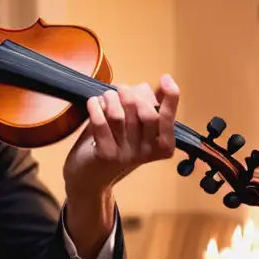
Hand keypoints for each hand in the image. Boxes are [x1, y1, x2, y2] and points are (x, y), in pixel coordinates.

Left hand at [63, 75, 179, 195]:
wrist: (87, 179)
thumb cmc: (113, 147)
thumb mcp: (133, 130)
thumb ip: (145, 109)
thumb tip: (157, 85)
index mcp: (160, 146)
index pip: (168, 120)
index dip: (171, 99)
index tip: (167, 79)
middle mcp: (146, 152)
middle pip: (146, 115)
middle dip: (132, 95)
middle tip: (120, 89)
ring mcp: (125, 155)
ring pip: (121, 116)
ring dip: (111, 99)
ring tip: (105, 96)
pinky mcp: (105, 155)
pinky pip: (101, 123)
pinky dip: (96, 107)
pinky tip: (93, 102)